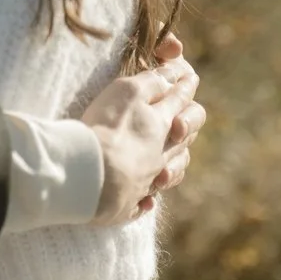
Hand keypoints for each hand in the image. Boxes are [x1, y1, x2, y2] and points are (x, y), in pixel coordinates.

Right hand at [82, 56, 204, 225]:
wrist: (90, 176)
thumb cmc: (107, 130)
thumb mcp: (129, 92)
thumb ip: (152, 82)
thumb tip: (173, 74)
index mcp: (161, 125)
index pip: (180, 100)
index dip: (184, 86)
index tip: (190, 77)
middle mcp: (160, 154)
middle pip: (183, 139)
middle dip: (186, 126)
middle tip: (182, 121)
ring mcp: (146, 181)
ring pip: (170, 172)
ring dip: (172, 166)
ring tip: (169, 163)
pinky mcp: (126, 205)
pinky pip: (142, 203)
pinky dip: (147, 199)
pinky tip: (146, 201)